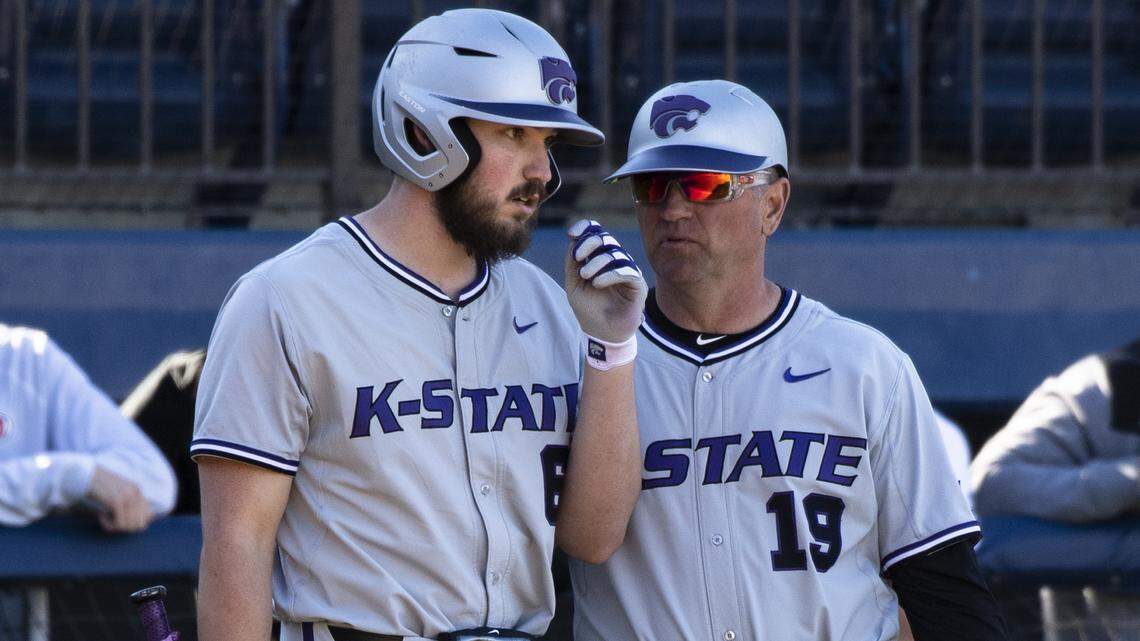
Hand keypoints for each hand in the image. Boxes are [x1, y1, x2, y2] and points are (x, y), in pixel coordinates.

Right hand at [86, 465, 153, 532]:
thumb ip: (130, 504)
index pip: (149, 516)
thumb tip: (147, 519)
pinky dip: (109, 526)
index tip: (120, 519)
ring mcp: (127, 497)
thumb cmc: (97, 486)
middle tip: (112, 522)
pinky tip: (101, 516)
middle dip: (125, 528)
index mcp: (137, 490)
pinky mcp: (117, 501)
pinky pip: (119, 524)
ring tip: (104, 518)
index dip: (135, 523)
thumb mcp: (116, 493)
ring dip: (115, 528)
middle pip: (139, 525)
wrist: (83, 475)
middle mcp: (135, 493)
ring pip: (129, 526)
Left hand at [564, 220, 647, 342]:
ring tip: (586, 277)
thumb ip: (572, 263)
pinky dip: (610, 274)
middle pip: (606, 239)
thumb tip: (574, 240)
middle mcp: (615, 262)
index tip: (572, 234)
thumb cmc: (588, 310)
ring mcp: (628, 272)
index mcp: (600, 258)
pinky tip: (597, 283)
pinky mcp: (637, 285)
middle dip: (589, 244)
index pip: (597, 233)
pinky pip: (627, 271)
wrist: (602, 334)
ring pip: (616, 254)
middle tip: (577, 258)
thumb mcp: (573, 284)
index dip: (586, 228)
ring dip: (597, 262)